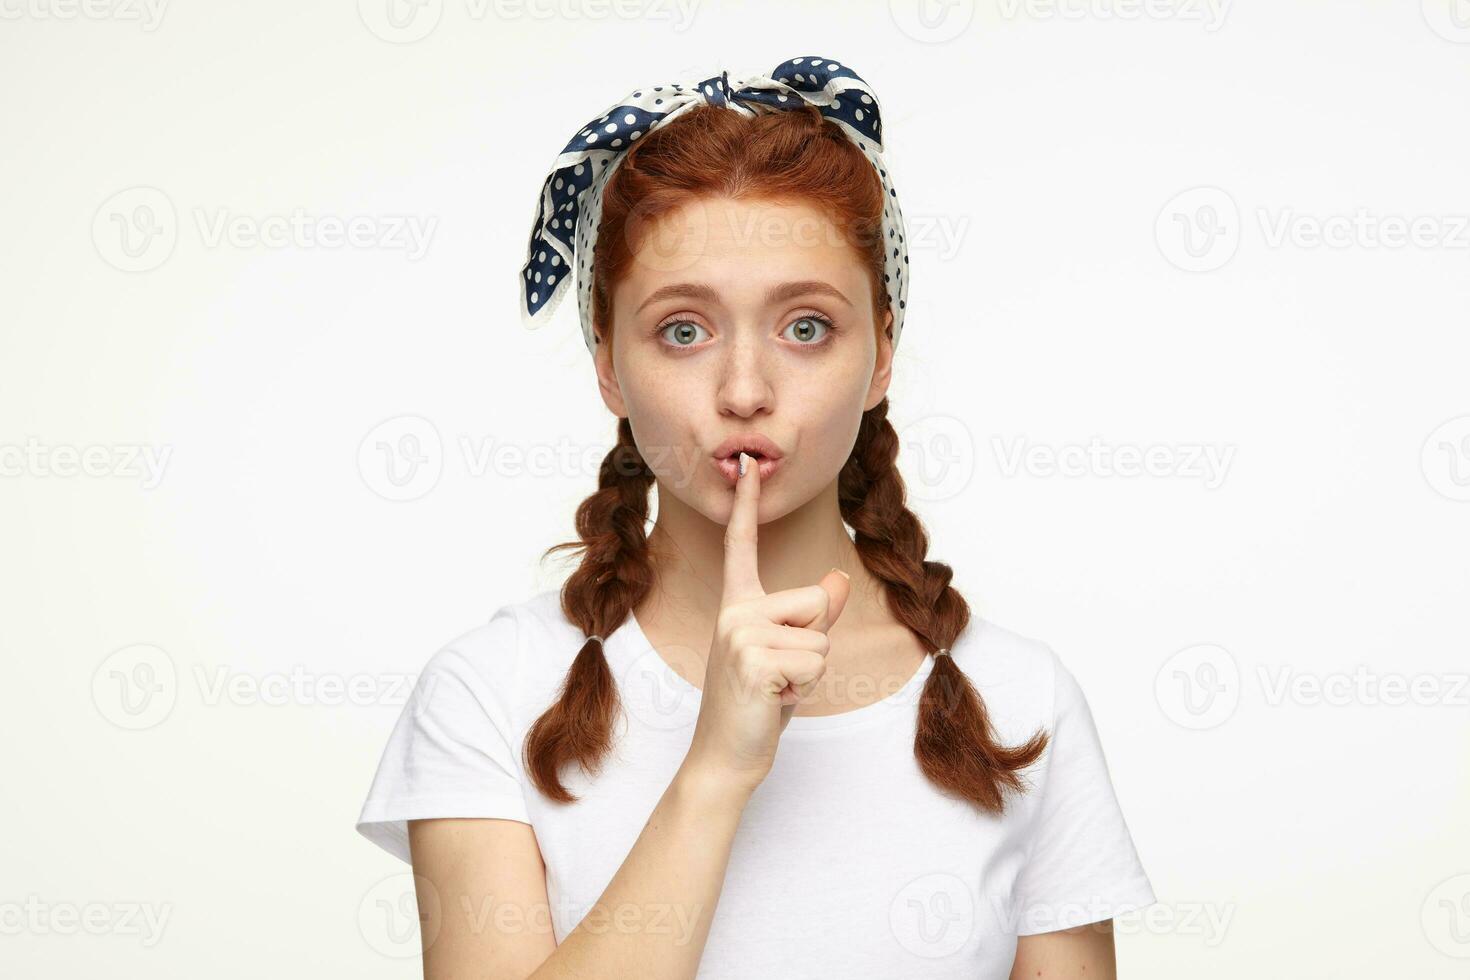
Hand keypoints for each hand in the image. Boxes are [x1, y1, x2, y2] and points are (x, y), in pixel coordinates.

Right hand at [682, 451, 850, 793]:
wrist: (726, 755)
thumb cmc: (757, 704)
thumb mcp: (790, 655)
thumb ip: (816, 617)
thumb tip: (839, 580)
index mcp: (738, 604)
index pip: (742, 545)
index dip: (745, 503)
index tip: (747, 463)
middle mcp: (734, 611)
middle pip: (817, 601)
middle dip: (815, 645)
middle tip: (780, 676)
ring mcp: (740, 634)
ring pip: (822, 637)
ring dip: (812, 672)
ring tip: (777, 689)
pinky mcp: (754, 660)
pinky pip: (816, 660)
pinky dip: (806, 688)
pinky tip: (774, 700)